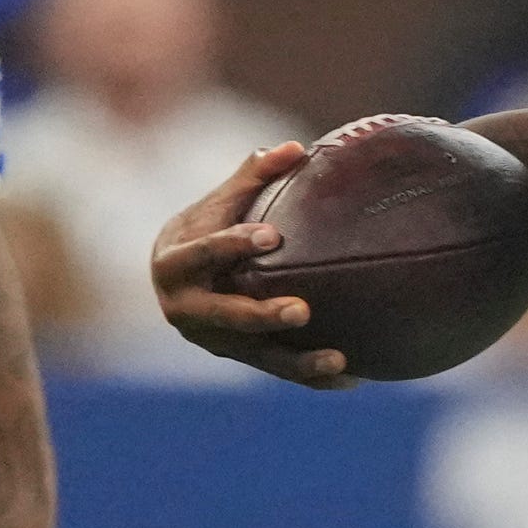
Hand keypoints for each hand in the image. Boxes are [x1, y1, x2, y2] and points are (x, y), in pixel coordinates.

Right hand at [151, 140, 350, 387]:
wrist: (173, 277)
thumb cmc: (204, 226)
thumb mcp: (219, 202)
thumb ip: (252, 176)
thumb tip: (296, 147)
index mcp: (176, 264)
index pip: (204, 253)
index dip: (233, 246)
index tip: (272, 237)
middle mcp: (187, 309)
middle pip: (225, 315)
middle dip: (261, 316)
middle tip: (302, 310)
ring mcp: (213, 339)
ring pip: (256, 355)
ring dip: (298, 360)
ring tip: (341, 359)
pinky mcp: (237, 357)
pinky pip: (277, 369)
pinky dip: (313, 377)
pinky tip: (354, 379)